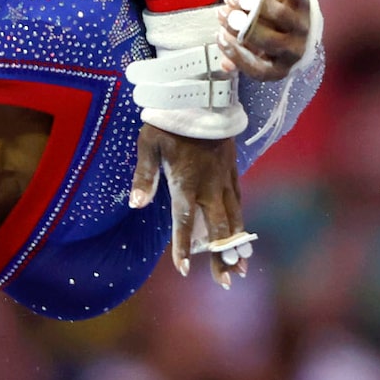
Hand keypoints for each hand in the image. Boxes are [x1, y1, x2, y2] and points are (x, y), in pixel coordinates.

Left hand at [130, 125, 249, 286]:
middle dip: (221, 258)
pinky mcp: (233, 172)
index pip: (184, 223)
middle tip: (226, 282)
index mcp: (186, 183)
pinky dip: (242, 223)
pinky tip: (243, 237)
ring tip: (241, 269)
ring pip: (233, 220)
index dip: (183, 247)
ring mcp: (224, 180)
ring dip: (237, 245)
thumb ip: (143, 176)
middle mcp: (209, 187)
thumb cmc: (169, 121)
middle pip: (217, 230)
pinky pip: (239, 203)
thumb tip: (135, 204)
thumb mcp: (148, 144)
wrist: (202, 97)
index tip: (182, 270)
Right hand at [222, 0, 316, 77]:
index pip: (258, 68)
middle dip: (241, 25)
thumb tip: (226, 65)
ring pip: (279, 14)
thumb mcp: (256, 58)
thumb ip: (239, 60)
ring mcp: (303, 26)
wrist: (306, 31)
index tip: (219, 36)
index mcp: (279, 69)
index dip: (235, 53)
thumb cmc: (272, 44)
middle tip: (223, 12)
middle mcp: (295, 50)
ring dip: (252, 3)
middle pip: (268, 40)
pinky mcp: (307, 3)